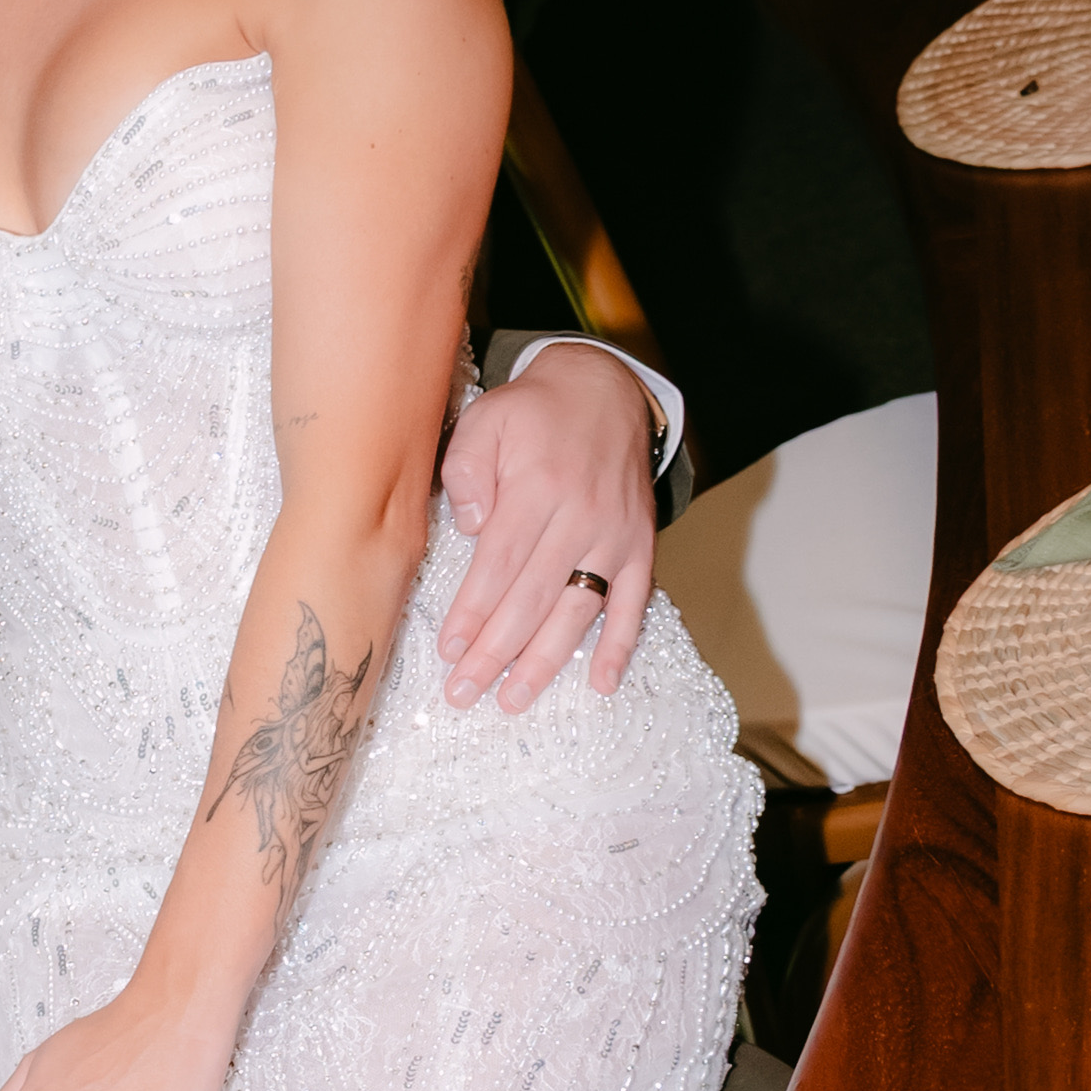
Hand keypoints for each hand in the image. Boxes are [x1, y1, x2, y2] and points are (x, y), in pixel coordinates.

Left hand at [434, 349, 655, 711]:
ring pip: (578, 610)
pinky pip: (635, 602)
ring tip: (513, 700)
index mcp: (538, 487)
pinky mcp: (640, 545)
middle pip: (532, 598)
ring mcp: (616, 535)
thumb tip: (470, 526)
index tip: (450, 650)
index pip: (500, 565)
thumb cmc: (533, 412)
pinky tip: (602, 683)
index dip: (473, 612)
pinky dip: (621, 645)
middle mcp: (581, 516)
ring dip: (545, 661)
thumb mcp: (485, 419)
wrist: (604, 390)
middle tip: (464, 692)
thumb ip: (467, 469)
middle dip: (496, 652)